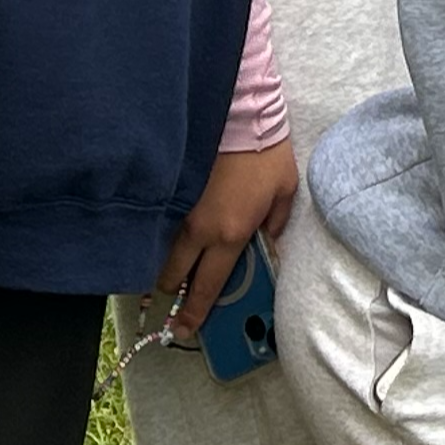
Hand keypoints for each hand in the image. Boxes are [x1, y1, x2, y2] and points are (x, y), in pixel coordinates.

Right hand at [153, 140, 296, 334]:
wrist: (239, 114)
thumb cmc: (266, 154)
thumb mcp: (284, 191)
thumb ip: (275, 224)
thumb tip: (266, 244)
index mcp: (229, 235)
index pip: (207, 286)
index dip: (195, 313)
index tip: (184, 330)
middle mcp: (198, 230)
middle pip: (172, 276)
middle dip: (175, 290)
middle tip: (182, 293)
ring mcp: (179, 211)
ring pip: (161, 253)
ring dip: (165, 264)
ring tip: (175, 267)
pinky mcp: (170, 192)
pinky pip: (160, 226)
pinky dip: (161, 237)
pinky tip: (169, 235)